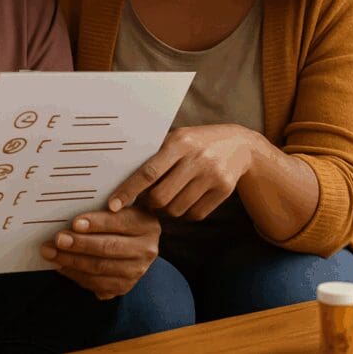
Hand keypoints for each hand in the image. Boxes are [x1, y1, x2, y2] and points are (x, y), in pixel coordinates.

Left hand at [39, 207, 158, 299]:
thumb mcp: (121, 207)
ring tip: (52, 253)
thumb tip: (74, 215)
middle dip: (80, 244)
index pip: (120, 222)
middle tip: (57, 239)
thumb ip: (104, 207)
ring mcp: (137, 271)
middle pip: (109, 247)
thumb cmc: (120, 219)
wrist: (135, 244)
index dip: (97, 223)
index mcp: (146, 225)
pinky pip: (97, 283)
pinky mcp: (125, 287)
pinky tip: (61, 266)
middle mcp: (146, 250)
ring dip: (72, 261)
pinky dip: (76, 275)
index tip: (75, 222)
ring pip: (100, 267)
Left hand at [109, 124, 255, 220]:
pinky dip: (186, 213)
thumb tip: (121, 176)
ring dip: (167, 210)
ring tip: (168, 198)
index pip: (148, 172)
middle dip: (149, 204)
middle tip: (147, 200)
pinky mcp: (224, 190)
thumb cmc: (197, 142)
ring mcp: (212, 175)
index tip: (113, 205)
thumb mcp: (177, 138)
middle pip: (161, 197)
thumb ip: (155, 155)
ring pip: (177, 209)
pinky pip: (195, 215)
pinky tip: (186, 199)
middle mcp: (197, 158)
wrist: (240, 144)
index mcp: (180, 142)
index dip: (128, 190)